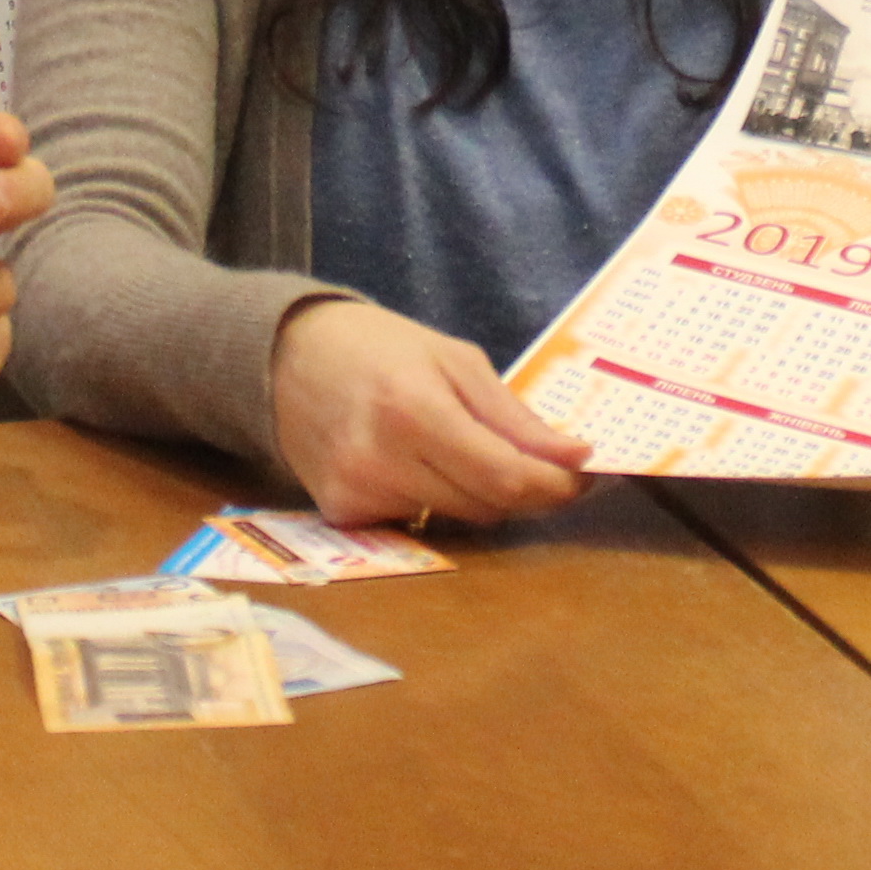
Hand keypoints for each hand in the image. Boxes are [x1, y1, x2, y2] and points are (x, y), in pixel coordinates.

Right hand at [266, 299, 594, 526]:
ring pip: (456, 519)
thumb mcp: (454, 361)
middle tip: (544, 465)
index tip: (584, 475)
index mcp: (414, 410)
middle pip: (486, 507)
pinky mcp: (342, 515)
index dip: (554, 486)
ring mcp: (356, 494)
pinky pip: (418, 522)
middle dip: (526, 490)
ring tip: (464, 448)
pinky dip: (435, 499)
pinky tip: (417, 463)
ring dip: (479, 493)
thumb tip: (576, 458)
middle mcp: (381, 461)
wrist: (286, 356)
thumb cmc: (379, 347)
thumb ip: (514, 417)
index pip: (504, 477)